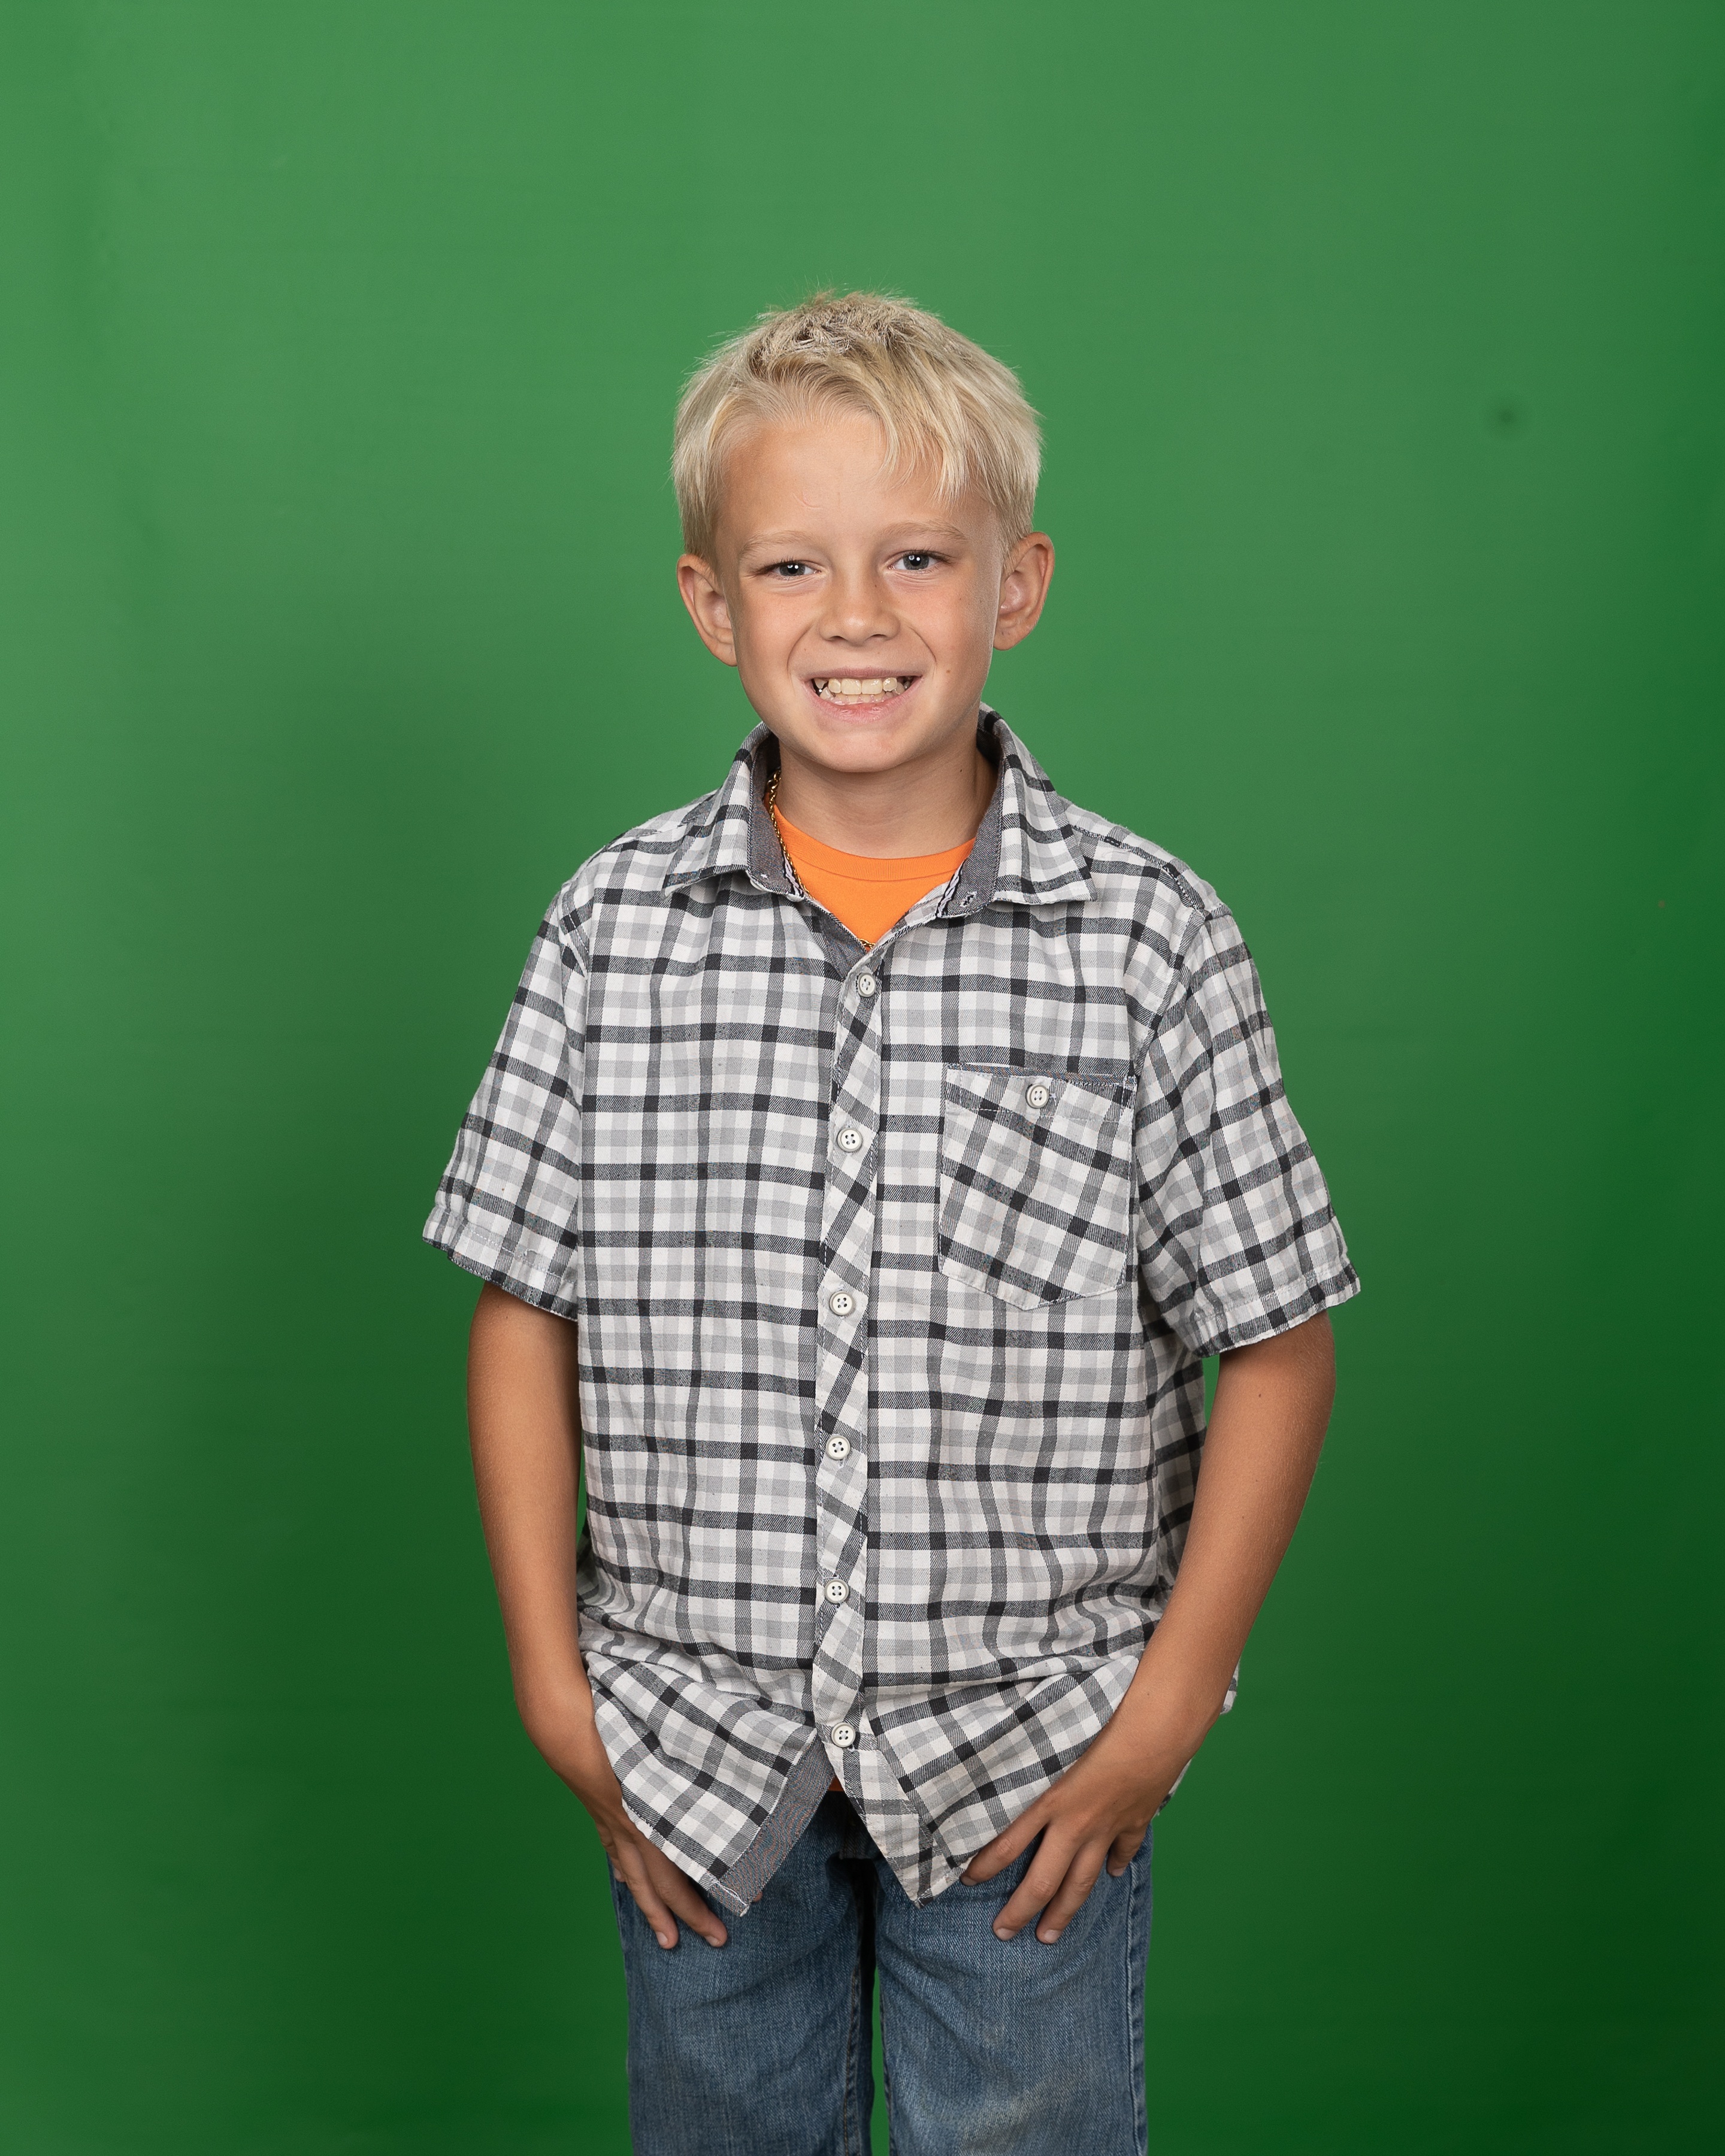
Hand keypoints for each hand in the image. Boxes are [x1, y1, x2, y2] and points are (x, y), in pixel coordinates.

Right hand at [528, 1689, 727, 1951]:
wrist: (563, 1724)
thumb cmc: (616, 1727)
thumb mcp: (663, 1748)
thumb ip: (693, 1770)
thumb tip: (728, 1785)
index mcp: (650, 1820)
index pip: (681, 1875)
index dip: (709, 1894)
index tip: (750, 1901)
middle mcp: (631, 1830)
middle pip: (661, 1887)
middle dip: (688, 1916)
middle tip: (717, 1940)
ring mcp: (612, 1823)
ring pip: (635, 1878)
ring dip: (653, 1909)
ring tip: (666, 1938)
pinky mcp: (601, 1812)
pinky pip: (616, 1851)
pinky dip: (627, 1872)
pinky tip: (630, 1881)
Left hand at [961, 1682, 1210, 1944]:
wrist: (1155, 1726)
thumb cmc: (1096, 1717)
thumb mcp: (1045, 1734)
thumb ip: (1020, 1756)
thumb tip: (988, 1760)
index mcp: (1048, 1800)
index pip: (1006, 1845)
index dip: (983, 1866)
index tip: (965, 1880)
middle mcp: (1075, 1822)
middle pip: (1044, 1880)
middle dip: (1021, 1910)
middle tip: (1003, 1933)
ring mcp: (1107, 1826)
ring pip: (1081, 1880)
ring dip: (1063, 1911)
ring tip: (1048, 1935)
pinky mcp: (1135, 1819)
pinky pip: (1122, 1849)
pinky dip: (1116, 1864)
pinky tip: (1111, 1875)